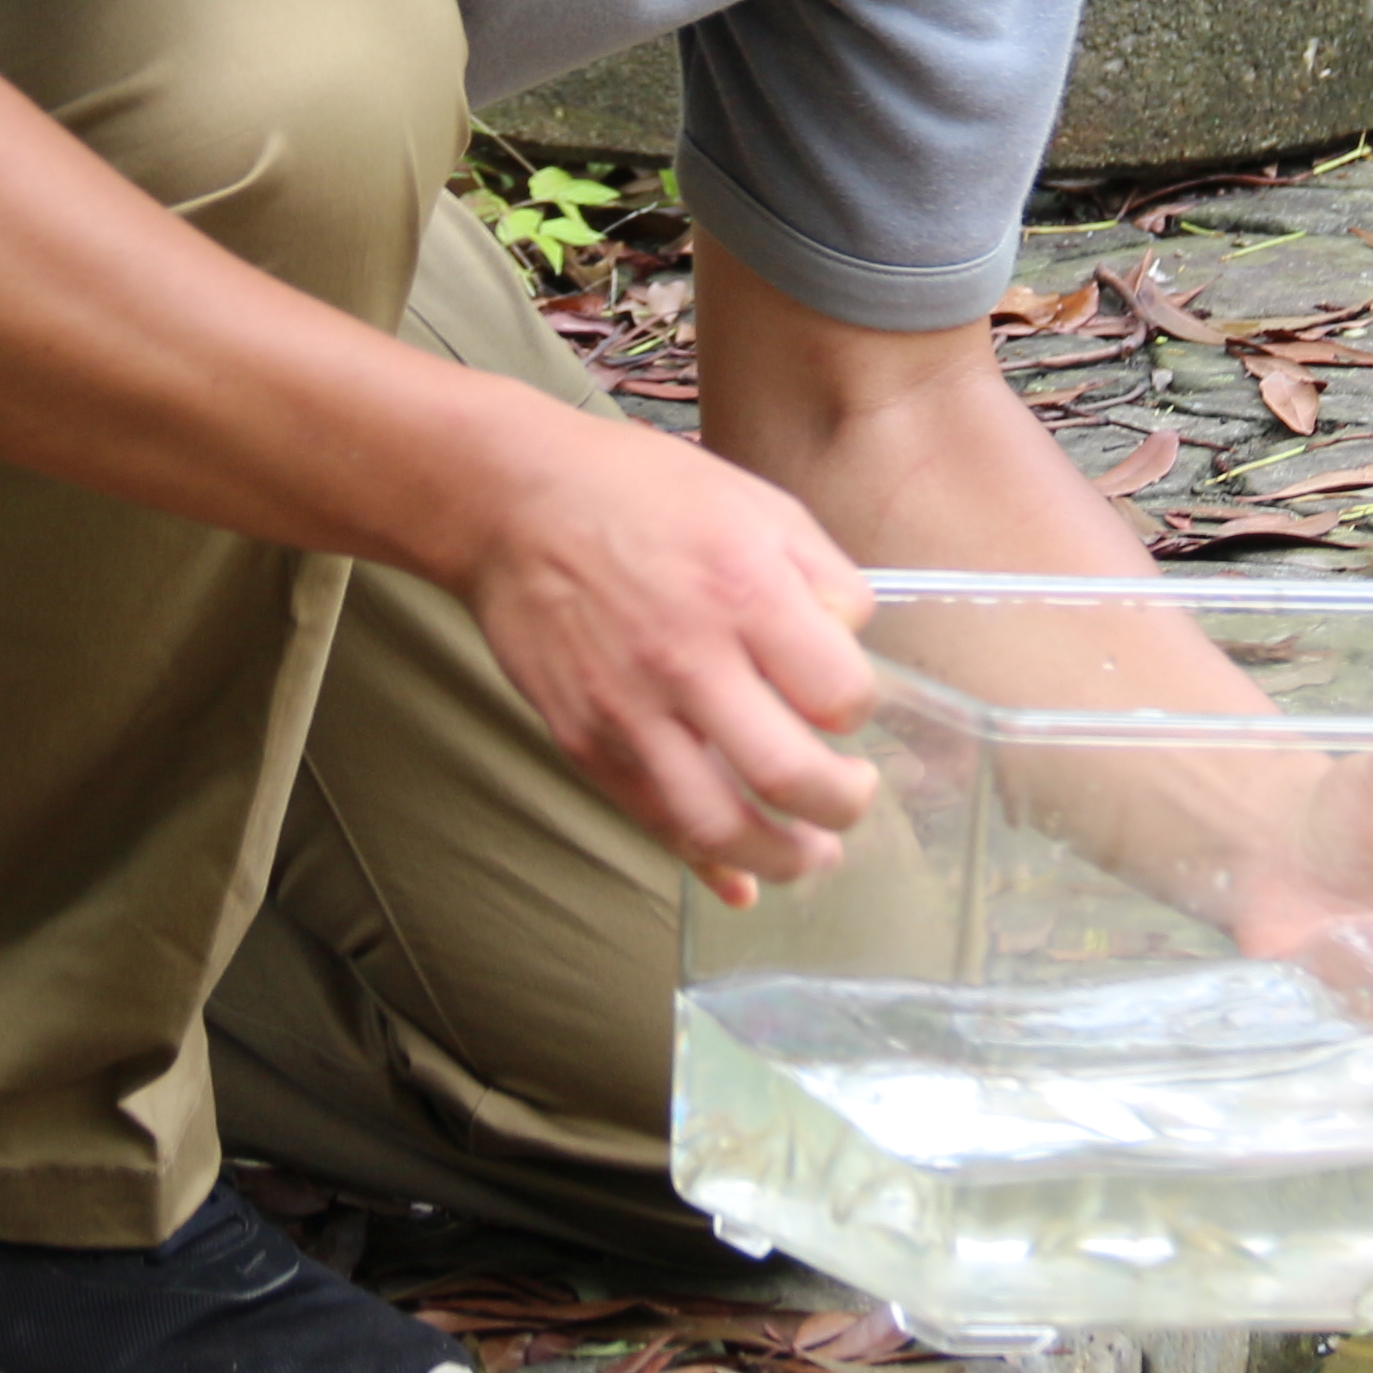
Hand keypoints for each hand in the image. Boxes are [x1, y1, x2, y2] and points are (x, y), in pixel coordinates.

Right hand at [459, 406, 883, 905]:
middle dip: (842, 803)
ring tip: (812, 854)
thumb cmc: (640, 493)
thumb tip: (852, 644)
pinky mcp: (584, 741)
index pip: (837, 692)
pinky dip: (706, 864)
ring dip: (782, 858)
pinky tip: (742, 879)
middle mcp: (687, 659)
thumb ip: (823, 575)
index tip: (847, 703)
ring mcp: (628, 710)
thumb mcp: (756, 503)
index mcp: (742, 591)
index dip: (858, 709)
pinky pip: (653, 822)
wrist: (513, 503)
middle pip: (787, 774)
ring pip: (716, 824)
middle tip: (853, 793)